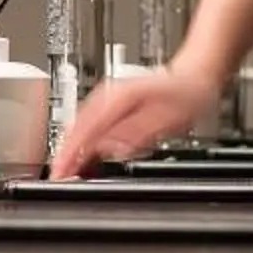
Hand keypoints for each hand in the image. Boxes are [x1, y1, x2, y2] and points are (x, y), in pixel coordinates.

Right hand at [49, 68, 220, 177]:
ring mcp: (108, 95)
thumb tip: (110, 148)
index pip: (85, 130)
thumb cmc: (186, 95)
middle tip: (57, 176)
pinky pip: (87, 119)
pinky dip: (79, 136)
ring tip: (64, 167)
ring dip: (70, 145)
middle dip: (65, 153)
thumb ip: (136, 135)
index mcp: (120, 98)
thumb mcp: (167, 120)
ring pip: (78, 122)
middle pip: (76, 126)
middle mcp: (109, 94)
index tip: (61, 172)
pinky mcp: (111, 100)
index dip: (71, 153)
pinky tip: (79, 150)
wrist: (194, 76)